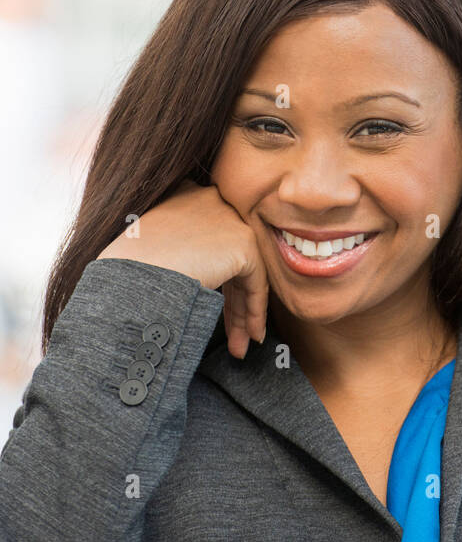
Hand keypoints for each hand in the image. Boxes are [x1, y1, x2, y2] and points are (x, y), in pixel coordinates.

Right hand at [98, 179, 269, 359]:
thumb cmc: (125, 269)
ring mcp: (229, 219)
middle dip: (230, 300)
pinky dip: (253, 310)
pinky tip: (251, 336)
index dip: (212, 272)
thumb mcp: (147, 246)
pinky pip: (255, 282)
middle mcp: (210, 199)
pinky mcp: (243, 242)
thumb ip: (174, 248)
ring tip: (240, 347)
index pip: (208, 237)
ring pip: (243, 272)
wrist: (132, 275)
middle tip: (231, 334)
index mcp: (184, 194)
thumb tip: (189, 274)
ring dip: (241, 313)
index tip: (210, 302)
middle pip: (227, 255)